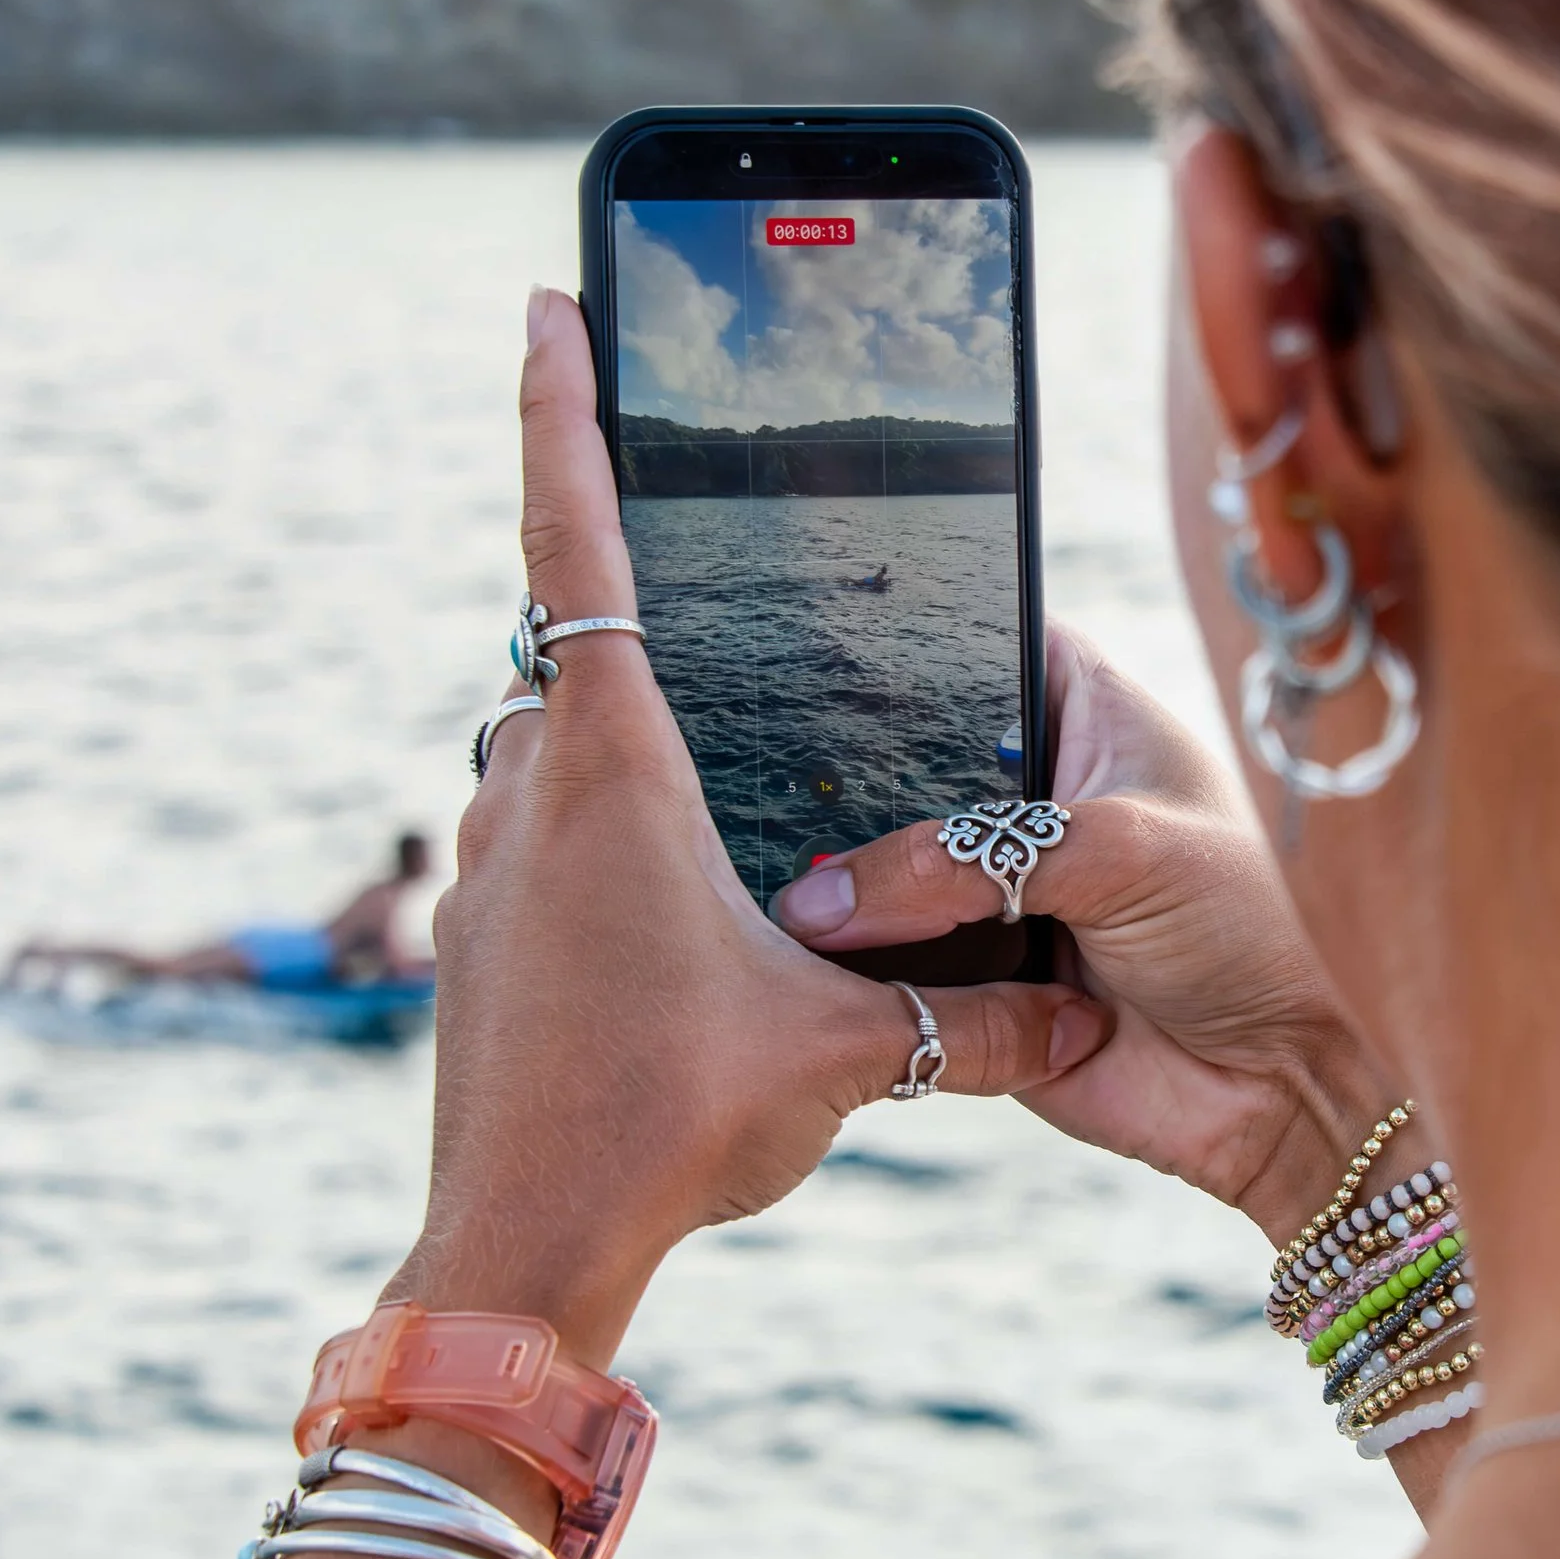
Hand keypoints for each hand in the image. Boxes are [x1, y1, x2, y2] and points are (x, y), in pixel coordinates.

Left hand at [385, 294, 1110, 1361]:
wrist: (519, 1249)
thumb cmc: (671, 1122)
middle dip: (631, 603)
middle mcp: (531, 790)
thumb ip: (978, 1015)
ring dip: (619, 739)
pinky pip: (534, 837)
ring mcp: (487, 868)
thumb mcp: (853, 1052)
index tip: (550, 309)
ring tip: (719, 769)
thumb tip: (1082, 1024)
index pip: (578, 546)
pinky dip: (598, 832)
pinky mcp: (477, 941)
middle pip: (567, 645)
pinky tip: (677, 906)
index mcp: (617, 768)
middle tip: (699, 563)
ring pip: (547, 749)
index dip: (565, 415)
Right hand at [772, 625, 1399, 1244]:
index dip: (913, 641)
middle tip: (773, 777)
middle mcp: (1031, 793)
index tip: (824, 647)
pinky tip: (804, 946)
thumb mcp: (1124, 858)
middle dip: (852, 773)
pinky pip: (885, 954)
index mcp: (1089, 716)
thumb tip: (835, 898)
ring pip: (885, 861)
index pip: (985, 640)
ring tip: (780, 872)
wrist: (1262, 1091)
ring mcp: (991, 883)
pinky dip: (855, 955)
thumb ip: (980, 860)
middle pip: (909, 755)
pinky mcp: (963, 968)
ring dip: (846, 876)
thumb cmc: (1238, 939)